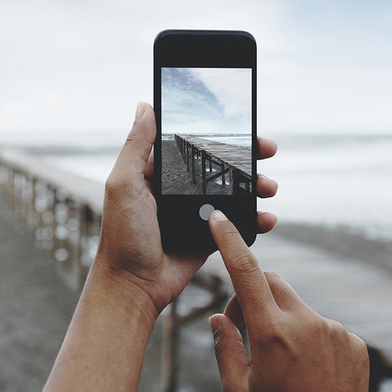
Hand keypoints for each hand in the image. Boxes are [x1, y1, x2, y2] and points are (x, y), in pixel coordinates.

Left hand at [90, 102, 277, 318]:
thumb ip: (136, 146)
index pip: (192, 145)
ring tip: (269, 188)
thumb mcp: (123, 184)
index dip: (218, 135)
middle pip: (218, 166)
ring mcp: (194, 214)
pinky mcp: (207, 238)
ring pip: (232, 193)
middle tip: (268, 151)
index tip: (243, 126)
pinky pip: (236, 224)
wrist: (133, 286)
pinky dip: (255, 220)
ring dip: (255, 188)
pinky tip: (267, 218)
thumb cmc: (122, 236)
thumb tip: (144, 105)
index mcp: (156, 173)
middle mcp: (176, 191)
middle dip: (245, 159)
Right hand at [207, 211, 391, 391]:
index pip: (246, 271)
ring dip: (283, 322)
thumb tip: (219, 318)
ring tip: (284, 366)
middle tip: (246, 330)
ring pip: (297, 307)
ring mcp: (333, 330)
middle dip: (254, 295)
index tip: (220, 218)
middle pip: (272, 283)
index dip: (229, 241)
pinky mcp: (352, 341)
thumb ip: (225, 348)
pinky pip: (322, 327)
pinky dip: (310, 340)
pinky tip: (310, 375)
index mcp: (271, 333)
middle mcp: (305, 322)